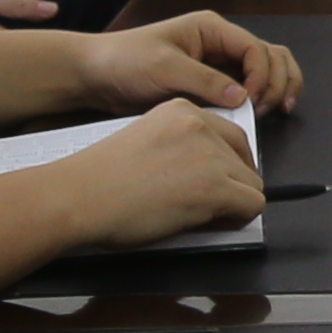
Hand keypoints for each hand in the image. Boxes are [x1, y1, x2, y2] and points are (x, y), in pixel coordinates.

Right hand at [47, 96, 266, 248]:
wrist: (78, 196)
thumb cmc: (99, 179)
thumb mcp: (147, 141)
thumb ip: (181, 146)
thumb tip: (209, 172)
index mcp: (181, 109)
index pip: (229, 135)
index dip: (225, 164)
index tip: (211, 180)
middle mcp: (200, 124)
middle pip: (244, 158)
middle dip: (231, 183)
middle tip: (205, 203)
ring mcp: (210, 154)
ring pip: (251, 184)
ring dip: (231, 203)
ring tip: (197, 215)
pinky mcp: (214, 186)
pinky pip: (252, 205)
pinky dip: (235, 219)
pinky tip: (206, 223)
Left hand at [84, 8, 301, 119]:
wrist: (95, 76)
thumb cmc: (125, 62)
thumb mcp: (163, 68)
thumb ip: (204, 81)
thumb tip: (242, 97)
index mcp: (211, 30)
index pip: (255, 48)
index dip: (260, 75)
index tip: (249, 102)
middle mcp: (221, 44)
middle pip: (271, 56)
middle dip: (275, 81)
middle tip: (263, 110)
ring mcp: (218, 64)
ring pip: (267, 70)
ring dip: (276, 88)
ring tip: (274, 112)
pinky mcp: (211, 86)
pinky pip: (247, 89)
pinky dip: (261, 99)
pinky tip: (262, 115)